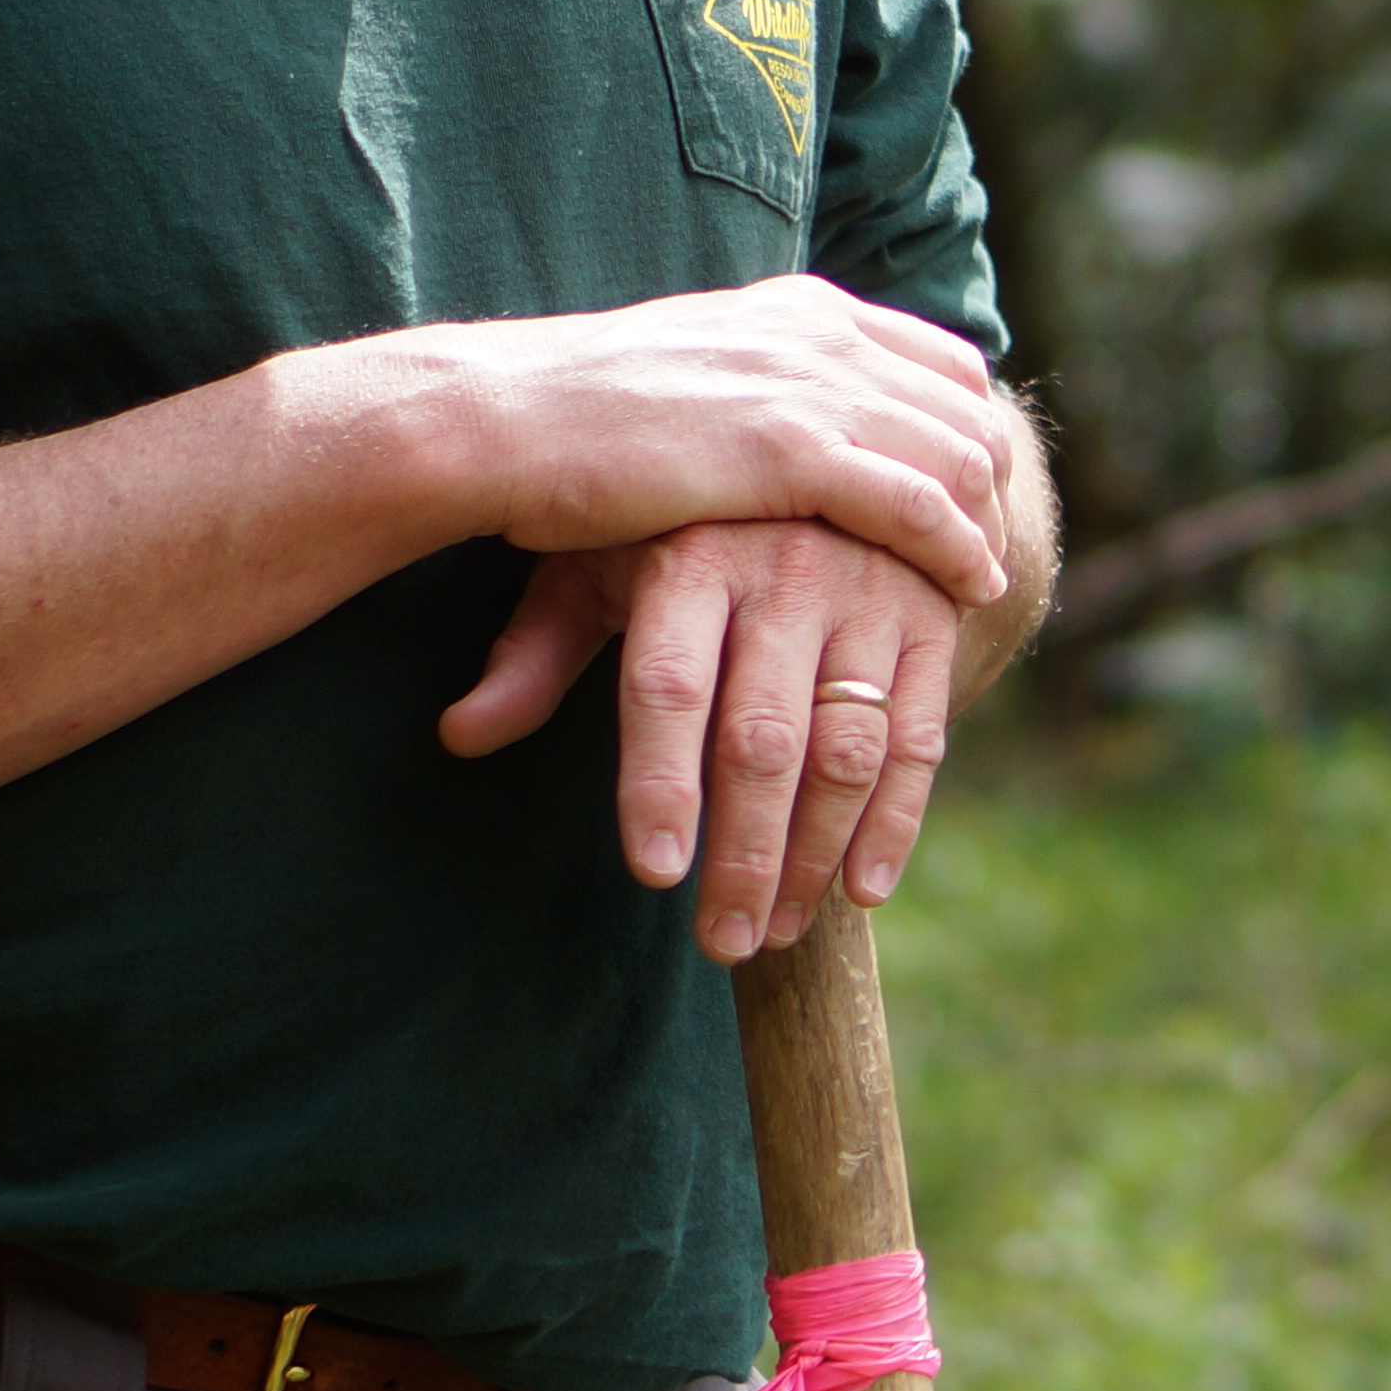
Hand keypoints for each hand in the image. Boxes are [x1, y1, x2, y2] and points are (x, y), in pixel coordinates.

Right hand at [422, 279, 1010, 604]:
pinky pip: (918, 504)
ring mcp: (811, 386)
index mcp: (798, 309)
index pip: (935, 357)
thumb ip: (754, 384)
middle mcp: (820, 334)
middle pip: (963, 404)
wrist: (507, 419)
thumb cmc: (574, 414)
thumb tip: (781, 418)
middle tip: (993, 541)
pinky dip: (958, 547)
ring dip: (985, 520)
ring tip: (989, 574)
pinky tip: (973, 586)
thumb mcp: (690, 372)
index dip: (966, 423)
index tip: (973, 482)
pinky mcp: (793, 451)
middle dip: (989, 476)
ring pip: (957, 452)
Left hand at [440, 517, 961, 957]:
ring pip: (846, 748)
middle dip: (744, 854)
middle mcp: (785, 570)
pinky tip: (862, 889)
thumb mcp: (600, 563)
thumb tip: (459, 735)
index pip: (666, 686)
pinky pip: (920, 736)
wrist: (832, 448)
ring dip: (815, 854)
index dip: (659, 784)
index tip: (654, 874)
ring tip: (778, 931)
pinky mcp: (931, 618)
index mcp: (690, 556)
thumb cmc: (683, 525)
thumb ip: (538, 649)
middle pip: (762, 736)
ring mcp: (868, 594)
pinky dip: (896, 821)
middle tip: (722, 942)